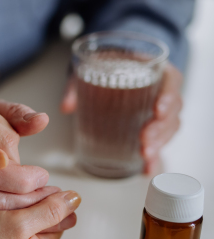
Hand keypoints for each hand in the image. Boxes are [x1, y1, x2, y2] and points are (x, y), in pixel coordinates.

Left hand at [0, 90, 46, 187]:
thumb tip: (4, 161)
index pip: (3, 138)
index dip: (8, 165)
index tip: (5, 186)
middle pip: (8, 132)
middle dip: (8, 159)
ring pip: (7, 128)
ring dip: (5, 150)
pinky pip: (3, 117)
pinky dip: (15, 125)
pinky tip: (36, 124)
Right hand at [0, 190, 80, 238]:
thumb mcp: (20, 223)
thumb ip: (50, 210)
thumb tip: (76, 198)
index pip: (60, 214)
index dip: (47, 197)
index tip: (28, 192)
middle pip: (41, 211)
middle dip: (28, 198)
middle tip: (9, 196)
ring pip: (22, 209)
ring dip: (11, 199)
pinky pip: (4, 212)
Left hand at [61, 63, 182, 173]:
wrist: (111, 72)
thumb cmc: (107, 68)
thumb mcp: (89, 70)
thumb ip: (76, 86)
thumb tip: (66, 107)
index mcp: (155, 72)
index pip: (171, 82)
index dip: (168, 96)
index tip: (158, 110)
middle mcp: (163, 92)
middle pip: (172, 110)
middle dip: (160, 128)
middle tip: (144, 140)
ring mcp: (160, 112)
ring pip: (169, 128)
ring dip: (159, 143)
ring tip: (144, 154)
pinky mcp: (152, 128)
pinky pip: (159, 144)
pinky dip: (154, 159)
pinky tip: (146, 169)